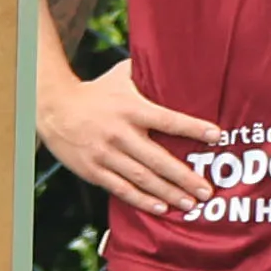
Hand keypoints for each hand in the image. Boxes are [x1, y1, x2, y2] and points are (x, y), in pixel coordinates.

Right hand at [38, 56, 225, 212]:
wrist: (54, 108)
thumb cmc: (96, 91)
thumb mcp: (121, 76)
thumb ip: (147, 72)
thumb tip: (176, 62)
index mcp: (131, 108)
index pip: (168, 120)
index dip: (193, 128)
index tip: (217, 136)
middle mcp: (120, 133)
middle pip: (158, 159)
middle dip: (185, 177)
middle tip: (208, 191)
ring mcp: (106, 154)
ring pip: (142, 178)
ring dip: (168, 193)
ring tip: (191, 204)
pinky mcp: (94, 170)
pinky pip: (121, 189)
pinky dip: (142, 200)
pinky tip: (160, 208)